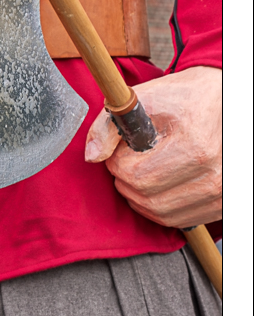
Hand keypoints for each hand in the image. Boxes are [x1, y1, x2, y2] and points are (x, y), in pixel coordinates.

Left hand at [85, 66, 220, 227]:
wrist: (224, 104)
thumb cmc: (186, 97)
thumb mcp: (145, 98)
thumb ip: (110, 124)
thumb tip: (91, 155)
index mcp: (194, 147)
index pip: (135, 174)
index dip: (117, 161)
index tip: (122, 147)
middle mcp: (211, 176)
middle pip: (144, 196)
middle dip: (125, 177)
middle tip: (130, 157)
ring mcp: (218, 194)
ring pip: (157, 211)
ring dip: (137, 194)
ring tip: (143, 168)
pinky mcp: (219, 205)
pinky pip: (175, 219)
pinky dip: (157, 205)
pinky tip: (158, 182)